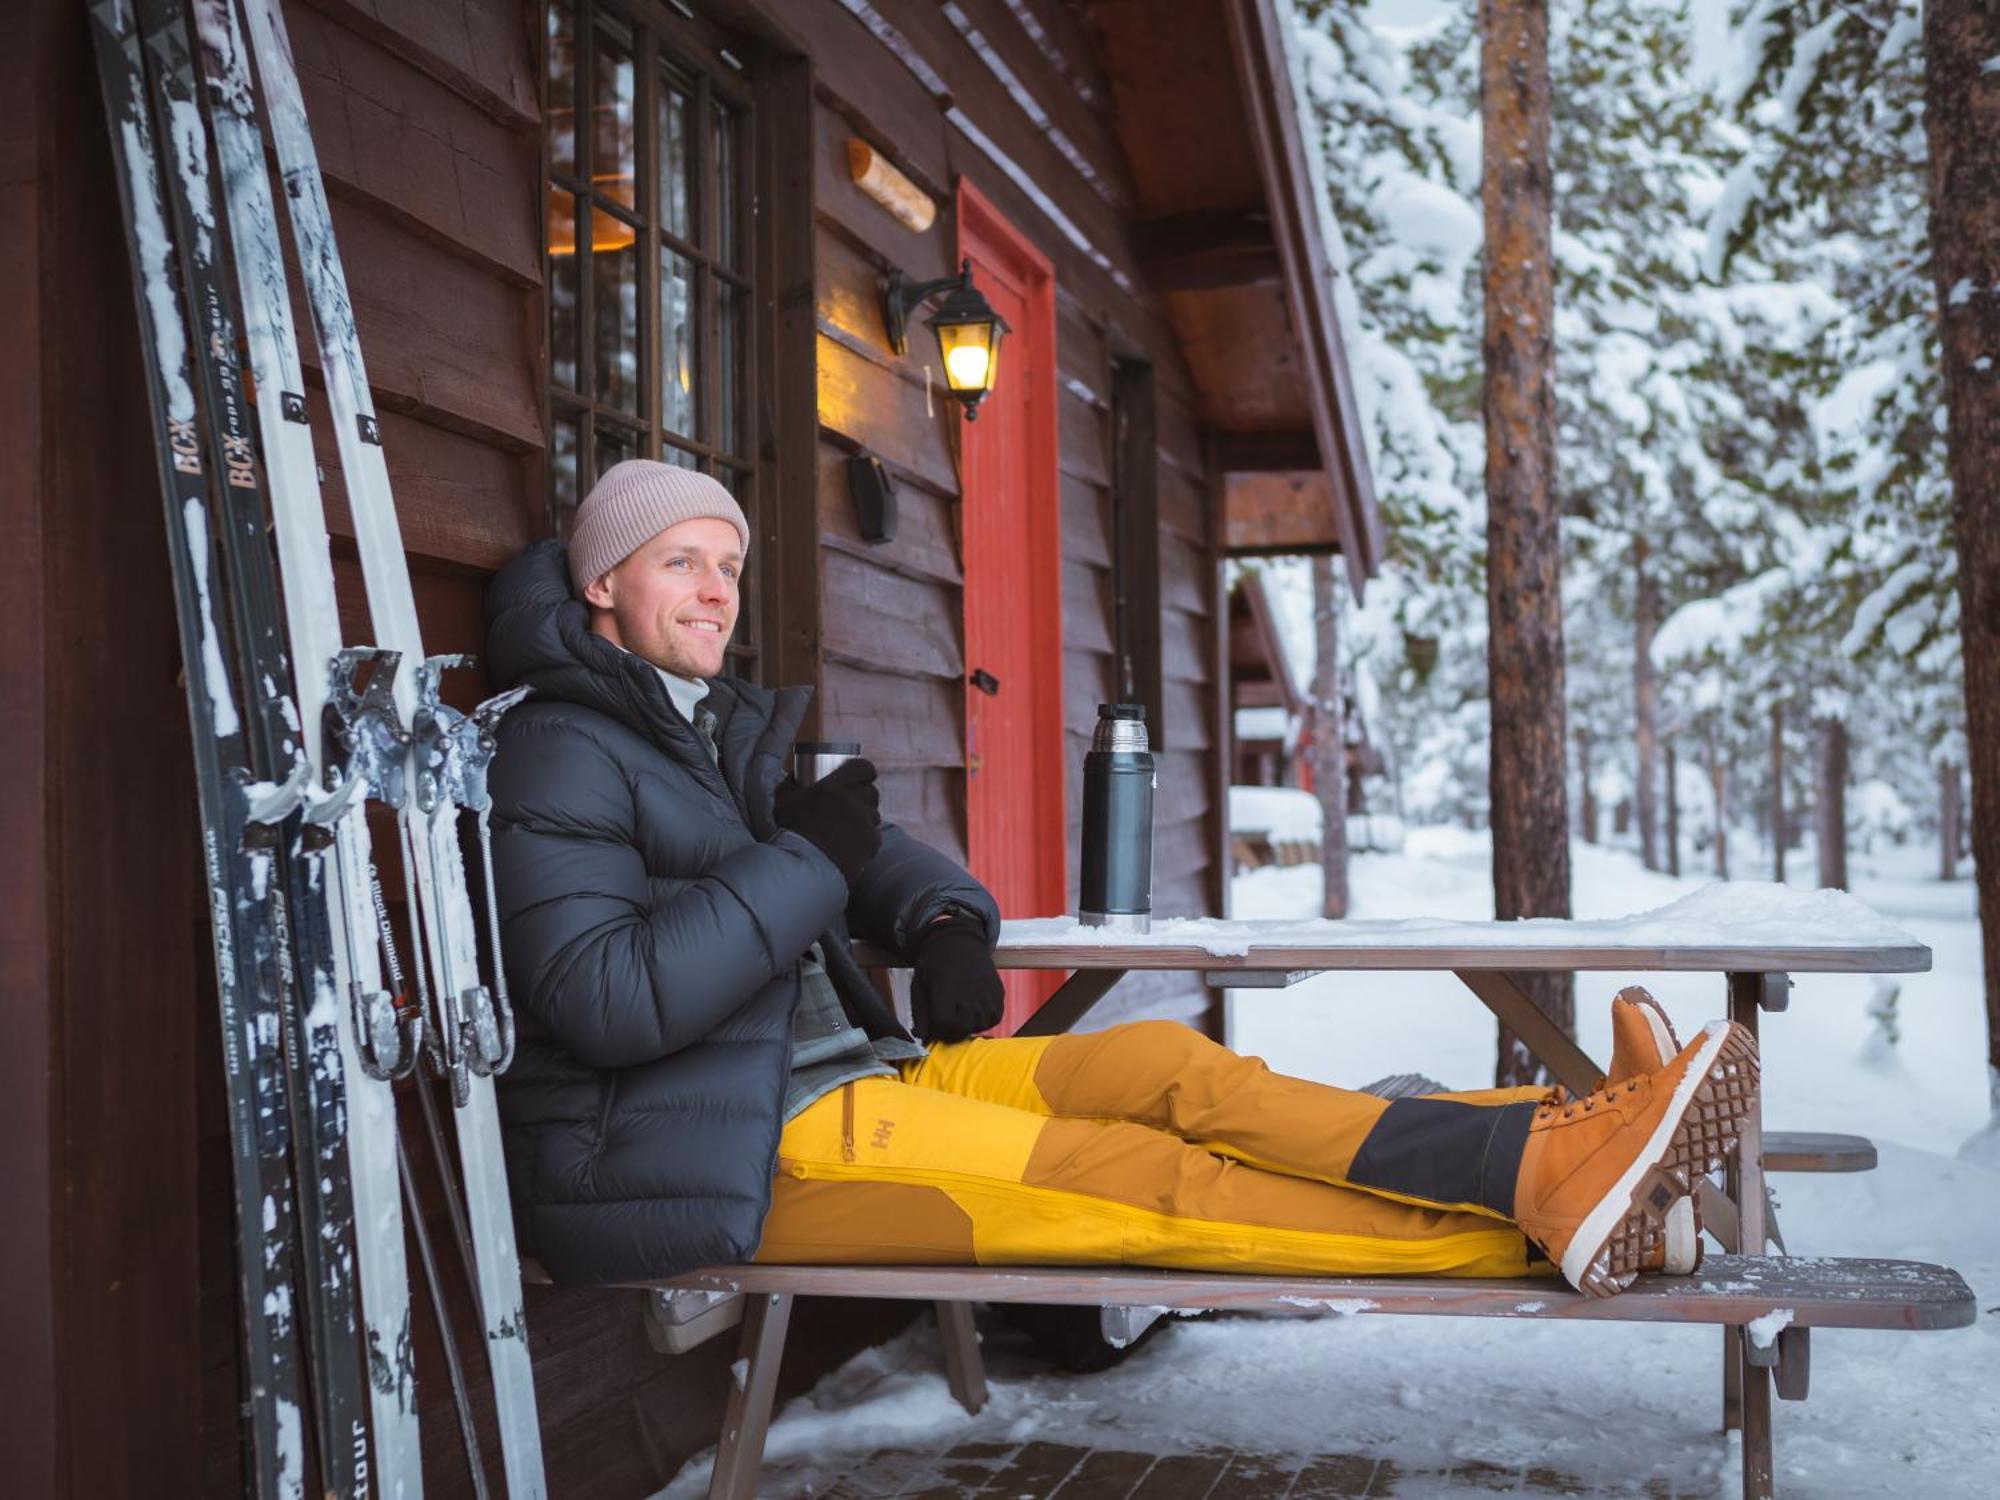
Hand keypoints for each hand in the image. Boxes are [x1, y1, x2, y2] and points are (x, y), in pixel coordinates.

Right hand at [772, 758, 881, 884]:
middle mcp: (853, 800)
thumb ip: (792, 783)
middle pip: (871, 792)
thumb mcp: (783, 800)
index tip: (860, 777)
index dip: (864, 771)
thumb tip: (797, 773)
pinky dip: (866, 840)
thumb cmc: (791, 832)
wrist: (802, 867)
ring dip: (864, 819)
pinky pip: (874, 836)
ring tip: (848, 829)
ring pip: (874, 815)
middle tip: (851, 806)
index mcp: (833, 786)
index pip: (863, 768)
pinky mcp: (871, 842)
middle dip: (864, 797)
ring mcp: (864, 821)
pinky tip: (851, 846)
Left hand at [909, 915, 1004, 1041]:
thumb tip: (920, 1037)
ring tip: (959, 1010)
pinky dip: (983, 1019)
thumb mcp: (919, 985)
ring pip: (978, 1027)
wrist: (959, 941)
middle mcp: (970, 994)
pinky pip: (993, 1018)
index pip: (945, 1025)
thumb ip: (919, 1013)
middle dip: (950, 1030)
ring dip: (968, 1025)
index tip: (934, 1023)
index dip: (937, 1029)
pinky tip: (973, 1008)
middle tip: (946, 1018)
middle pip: (961, 1030)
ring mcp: (988, 995)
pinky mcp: (999, 994)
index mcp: (947, 991)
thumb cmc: (935, 964)